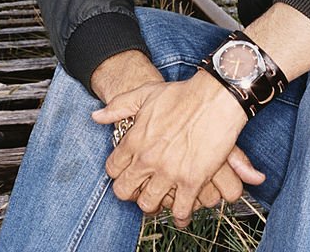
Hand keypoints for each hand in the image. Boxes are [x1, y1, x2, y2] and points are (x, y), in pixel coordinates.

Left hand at [91, 71, 261, 227]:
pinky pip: (181, 210)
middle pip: (125, 191)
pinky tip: (183, 211)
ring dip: (155, 204)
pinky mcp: (192, 181)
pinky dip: (181, 215)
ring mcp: (169, 172)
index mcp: (134, 140)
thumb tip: (96, 116)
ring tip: (162, 200)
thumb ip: (118, 106)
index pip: (112, 169)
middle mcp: (147, 159)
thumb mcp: (144, 94)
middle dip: (131, 193)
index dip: (118, 173)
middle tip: (142, 190)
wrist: (213, 98)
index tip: (127, 172)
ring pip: (150, 205)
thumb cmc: (180, 94)